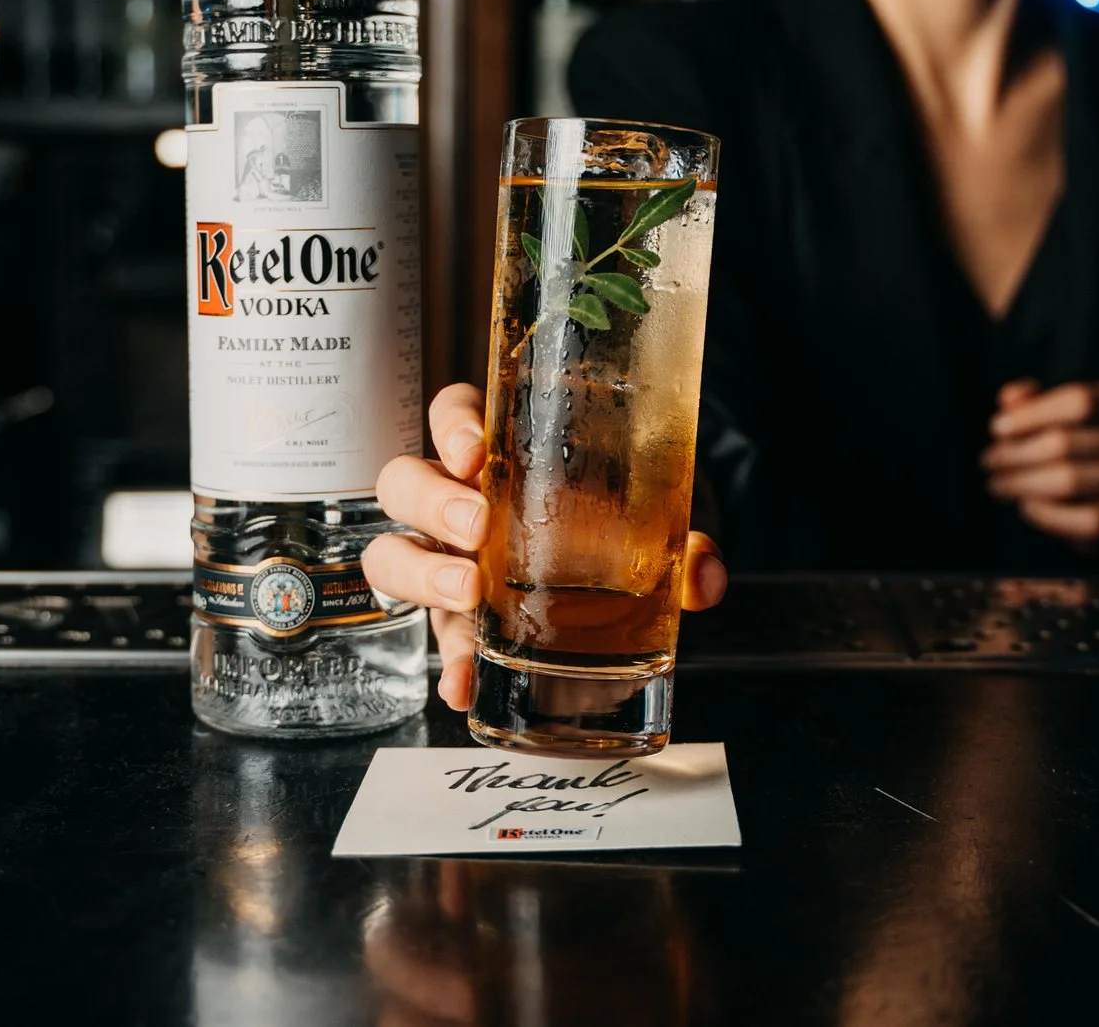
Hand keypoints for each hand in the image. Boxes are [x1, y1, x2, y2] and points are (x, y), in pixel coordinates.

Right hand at [363, 382, 730, 710]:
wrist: (623, 611)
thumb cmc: (621, 538)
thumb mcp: (655, 529)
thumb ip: (683, 548)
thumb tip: (705, 576)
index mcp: (503, 457)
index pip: (454, 413)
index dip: (453, 426)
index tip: (479, 451)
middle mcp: (460, 506)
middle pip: (404, 483)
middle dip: (432, 501)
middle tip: (478, 526)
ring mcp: (449, 567)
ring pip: (393, 555)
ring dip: (421, 574)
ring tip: (467, 597)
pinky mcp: (458, 627)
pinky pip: (436, 642)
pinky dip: (449, 665)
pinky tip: (465, 685)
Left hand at [981, 379, 1098, 545]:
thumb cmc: (1082, 451)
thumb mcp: (1060, 420)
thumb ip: (1034, 404)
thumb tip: (1010, 397)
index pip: (1079, 400)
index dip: (1033, 413)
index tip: (996, 428)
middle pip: (1066, 442)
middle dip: (1016, 453)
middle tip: (987, 462)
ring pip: (1070, 480)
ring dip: (1023, 483)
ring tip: (997, 485)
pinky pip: (1085, 518)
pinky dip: (1048, 514)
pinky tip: (1025, 506)